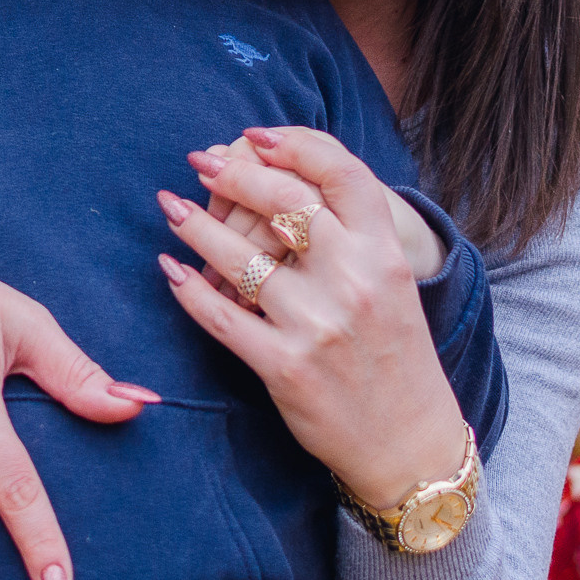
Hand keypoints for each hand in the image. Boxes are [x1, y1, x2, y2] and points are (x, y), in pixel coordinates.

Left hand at [156, 127, 464, 509]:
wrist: (409, 443)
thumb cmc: (392, 354)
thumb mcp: (391, 284)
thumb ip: (352, 236)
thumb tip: (286, 179)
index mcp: (386, 255)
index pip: (342, 173)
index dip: (294, 143)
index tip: (254, 136)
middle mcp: (355, 281)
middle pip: (283, 200)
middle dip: (232, 173)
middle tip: (200, 164)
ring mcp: (318, 325)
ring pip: (240, 255)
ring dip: (194, 225)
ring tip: (171, 206)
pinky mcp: (285, 367)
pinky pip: (220, 316)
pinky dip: (188, 289)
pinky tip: (171, 270)